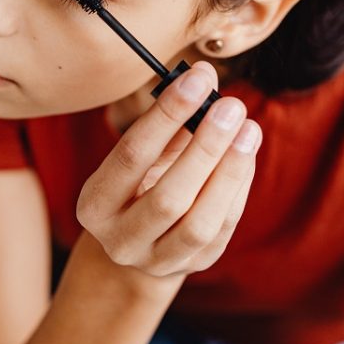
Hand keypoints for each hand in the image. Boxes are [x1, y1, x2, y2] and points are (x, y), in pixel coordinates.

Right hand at [77, 61, 261, 278]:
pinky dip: (239, 188)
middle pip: (167, 197)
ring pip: (199, 223)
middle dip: (205, 147)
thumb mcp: (139, 157)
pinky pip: (223, 229)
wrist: (137, 245)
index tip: (197, 80)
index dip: (166, 116)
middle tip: (231, 106)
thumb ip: (168, 123)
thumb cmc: (138, 184)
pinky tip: (246, 154)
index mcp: (95, 204)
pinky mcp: (194, 266)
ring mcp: (158, 259)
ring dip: (229, 172)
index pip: (131, 156)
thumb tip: (204, 77)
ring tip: (249, 130)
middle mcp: (120, 239)